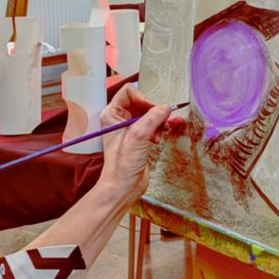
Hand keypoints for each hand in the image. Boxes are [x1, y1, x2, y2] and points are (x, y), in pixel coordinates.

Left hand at [81, 86, 181, 218]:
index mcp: (112, 113)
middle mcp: (119, 119)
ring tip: (161, 133)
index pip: (129, 92)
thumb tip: (167, 107)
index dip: (144, 98)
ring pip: (149, 114)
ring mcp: (129, 129)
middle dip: (154, 111)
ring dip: (159, 121)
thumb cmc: (123, 162)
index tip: (153, 111)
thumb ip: (153, 117)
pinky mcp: (139, 138)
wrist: (124, 185)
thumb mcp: (139, 135)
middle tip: (161, 122)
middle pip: (142, 102)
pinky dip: (159, 128)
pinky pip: (152, 125)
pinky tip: (161, 137)